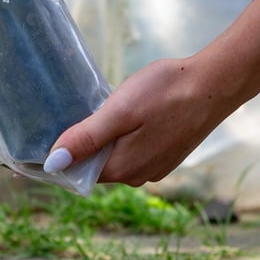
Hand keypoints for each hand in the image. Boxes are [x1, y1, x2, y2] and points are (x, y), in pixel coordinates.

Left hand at [44, 56, 239, 186]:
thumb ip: (87, 139)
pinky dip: (120, 136)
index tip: (44, 137)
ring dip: (101, 139)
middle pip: (95, 165)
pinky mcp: (166, 154)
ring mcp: (155, 166)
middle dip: (80, 145)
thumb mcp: (119, 111)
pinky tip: (121, 114)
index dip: (59, 156)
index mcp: (124, 168)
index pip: (77, 171)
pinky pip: (131, 150)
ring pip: (113, 156)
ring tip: (95, 109)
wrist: (214, 84)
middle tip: (71, 113)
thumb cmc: (165, 92)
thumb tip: (53, 164)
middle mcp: (139, 175)